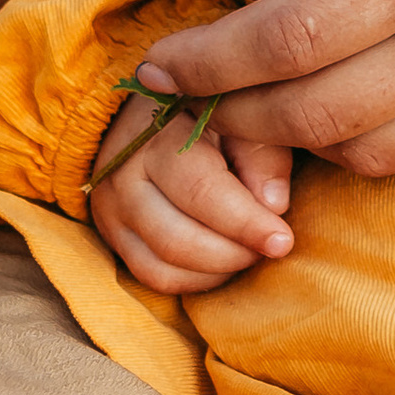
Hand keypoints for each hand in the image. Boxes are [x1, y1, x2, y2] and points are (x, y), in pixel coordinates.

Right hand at [89, 115, 295, 294]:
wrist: (141, 115)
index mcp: (156, 139)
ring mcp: (111, 211)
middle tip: (271, 245)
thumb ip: (260, 156)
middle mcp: (124, 178)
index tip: (283, 240)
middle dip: (234, 253)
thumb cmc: (201, 114)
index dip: (246, 223)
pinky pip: (153, 277)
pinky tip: (223, 262)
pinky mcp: (113, 236)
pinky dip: (194, 280)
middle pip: (178, 240)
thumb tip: (275, 207)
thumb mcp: (236, 118)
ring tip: (250, 251)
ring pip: (164, 267)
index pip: (201, 192)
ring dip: (217, 271)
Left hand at [127, 0, 394, 175]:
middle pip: (324, 116)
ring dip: (313, 136)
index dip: (212, 64)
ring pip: (383, 153)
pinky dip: (393, 138)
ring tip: (279, 96)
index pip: (297, 38)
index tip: (158, 65)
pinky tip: (372, 94)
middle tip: (198, 97)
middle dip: (241, 117)